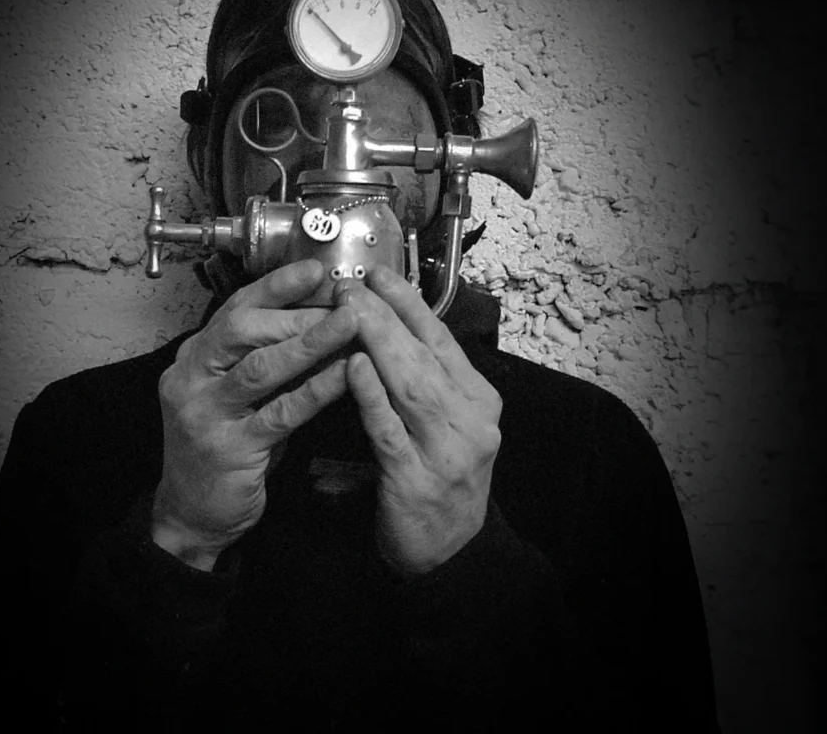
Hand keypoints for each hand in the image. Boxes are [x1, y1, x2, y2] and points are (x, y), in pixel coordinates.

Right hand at [153, 259, 356, 570]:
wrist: (193, 514)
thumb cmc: (223, 445)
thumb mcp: (235, 394)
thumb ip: (263, 358)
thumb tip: (318, 318)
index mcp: (194, 358)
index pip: (234, 309)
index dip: (275, 286)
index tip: (314, 268)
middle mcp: (191, 378)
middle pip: (242, 329)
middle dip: (296, 312)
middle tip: (343, 301)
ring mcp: (205, 414)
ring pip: (260, 367)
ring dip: (309, 342)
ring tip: (350, 323)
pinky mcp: (229, 449)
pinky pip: (279, 413)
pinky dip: (314, 391)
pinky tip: (344, 376)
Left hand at [334, 266, 501, 576]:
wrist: (449, 552)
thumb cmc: (439, 477)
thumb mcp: (447, 424)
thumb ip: (427, 381)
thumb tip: (386, 326)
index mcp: (479, 399)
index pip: (442, 339)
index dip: (409, 304)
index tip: (378, 274)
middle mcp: (472, 420)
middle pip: (426, 355)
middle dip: (387, 316)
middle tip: (351, 285)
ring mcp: (448, 452)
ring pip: (411, 385)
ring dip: (378, 343)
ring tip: (348, 311)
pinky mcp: (416, 481)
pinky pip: (389, 430)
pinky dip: (371, 396)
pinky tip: (352, 368)